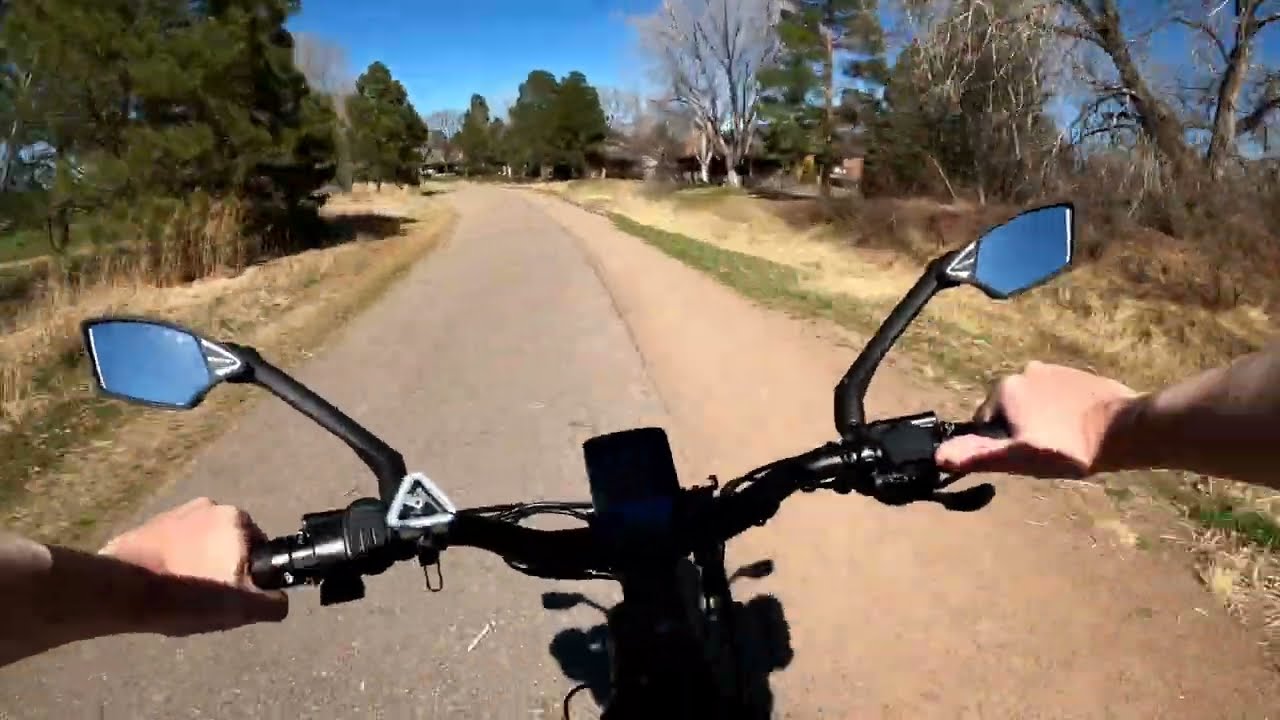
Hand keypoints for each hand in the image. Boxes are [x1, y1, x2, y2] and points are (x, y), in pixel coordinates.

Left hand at [99, 497, 286, 635]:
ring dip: (198, 561)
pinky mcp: (148, 524)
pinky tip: (163, 584)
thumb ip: (272, 603)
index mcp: (237, 518)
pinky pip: (173, 543)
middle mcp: (209, 505)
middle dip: (222, 565)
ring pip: (201, 543)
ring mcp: (176, 511)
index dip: (249, 576)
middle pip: (228, 543)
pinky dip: (174, 559)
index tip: (232, 594)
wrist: (124, 592)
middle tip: (206, 597)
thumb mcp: (241, 608)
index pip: (258, 550)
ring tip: (181, 593)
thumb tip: (280, 600)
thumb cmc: (189, 596)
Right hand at [936, 361, 1139, 478]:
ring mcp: (1053, 368)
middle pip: (1009, 410)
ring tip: (1065, 441)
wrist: (1125, 429)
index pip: (985, 422)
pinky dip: (1060, 410)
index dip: (1001, 444)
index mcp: (1004, 388)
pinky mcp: (1076, 373)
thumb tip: (939, 456)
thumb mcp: (1018, 457)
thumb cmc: (1068, 447)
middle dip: (1020, 429)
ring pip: (1032, 403)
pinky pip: (1055, 395)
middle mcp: (1024, 370)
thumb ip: (978, 454)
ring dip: (1040, 419)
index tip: (1025, 456)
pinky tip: (1078, 427)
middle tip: (1046, 451)